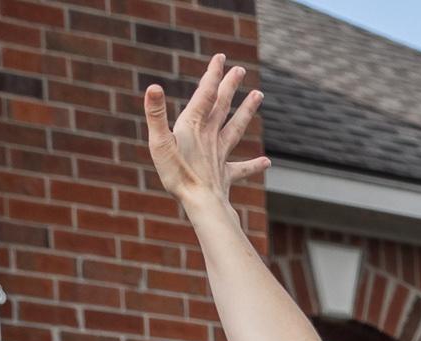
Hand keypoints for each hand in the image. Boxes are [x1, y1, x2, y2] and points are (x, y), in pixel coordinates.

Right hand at [144, 53, 268, 225]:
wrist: (201, 203)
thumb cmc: (177, 174)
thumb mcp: (159, 143)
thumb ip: (156, 115)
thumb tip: (153, 87)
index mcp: (194, 125)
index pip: (205, 94)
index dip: (213, 74)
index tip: (221, 58)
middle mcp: (210, 136)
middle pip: (222, 106)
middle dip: (230, 86)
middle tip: (240, 70)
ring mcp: (220, 155)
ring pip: (236, 128)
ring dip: (246, 111)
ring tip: (259, 95)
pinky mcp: (225, 175)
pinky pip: (241, 169)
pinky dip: (253, 165)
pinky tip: (266, 162)